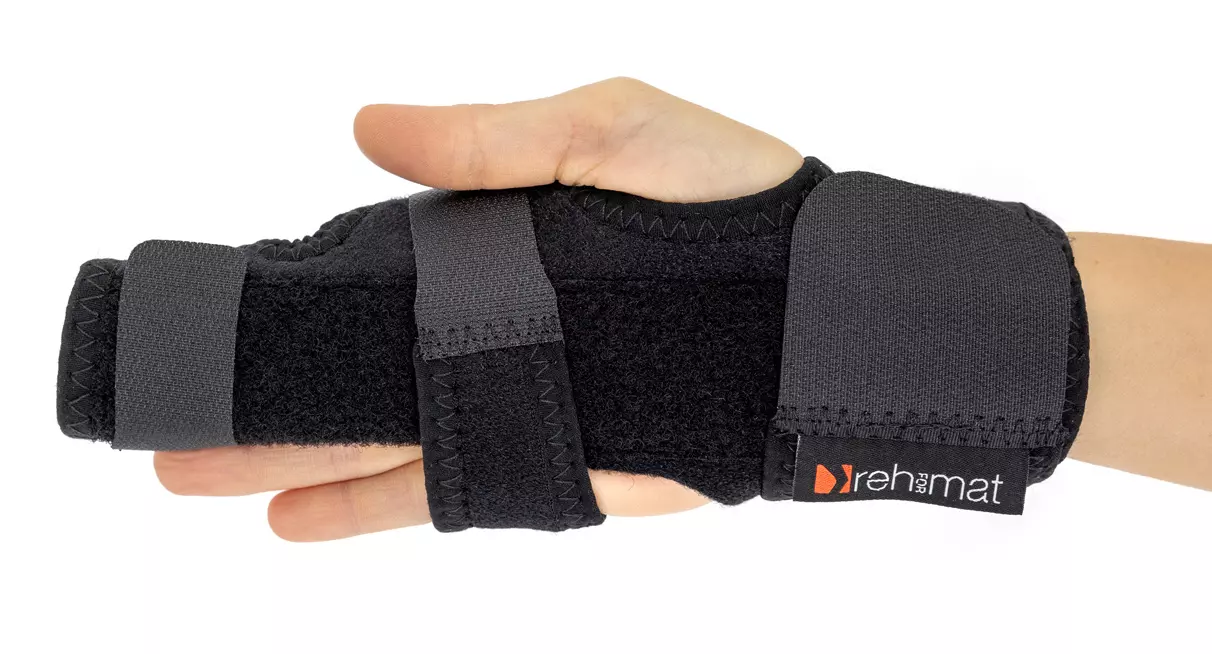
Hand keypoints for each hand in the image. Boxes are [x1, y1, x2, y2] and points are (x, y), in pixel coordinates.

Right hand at [154, 77, 803, 540]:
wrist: (815, 312)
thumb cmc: (728, 202)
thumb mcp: (611, 128)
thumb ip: (492, 136)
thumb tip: (365, 127)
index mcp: (494, 239)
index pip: (369, 266)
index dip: (293, 283)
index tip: (221, 298)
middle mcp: (493, 324)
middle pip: (352, 362)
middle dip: (261, 388)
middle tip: (169, 410)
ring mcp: (518, 397)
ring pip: (379, 437)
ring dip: (287, 458)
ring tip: (194, 471)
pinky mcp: (556, 462)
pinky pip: (451, 488)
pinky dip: (372, 507)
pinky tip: (294, 520)